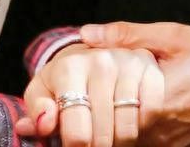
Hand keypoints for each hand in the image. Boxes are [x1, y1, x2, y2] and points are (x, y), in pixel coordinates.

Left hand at [16, 42, 163, 146]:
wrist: (93, 51)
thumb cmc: (66, 77)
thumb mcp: (44, 87)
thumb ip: (39, 106)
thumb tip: (43, 124)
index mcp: (69, 67)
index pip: (76, 131)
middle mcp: (100, 63)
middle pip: (102, 135)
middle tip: (95, 144)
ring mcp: (127, 64)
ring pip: (128, 129)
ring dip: (121, 141)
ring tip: (110, 136)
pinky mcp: (150, 68)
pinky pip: (151, 113)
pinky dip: (142, 124)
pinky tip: (130, 121)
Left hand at [79, 23, 189, 146]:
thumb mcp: (169, 36)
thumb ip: (126, 35)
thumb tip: (86, 33)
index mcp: (154, 101)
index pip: (107, 113)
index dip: (89, 103)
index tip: (77, 92)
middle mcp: (159, 130)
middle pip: (114, 131)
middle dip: (98, 115)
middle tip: (84, 100)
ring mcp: (166, 143)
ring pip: (126, 141)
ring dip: (114, 124)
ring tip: (107, 103)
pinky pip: (143, 143)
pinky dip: (131, 131)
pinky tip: (128, 112)